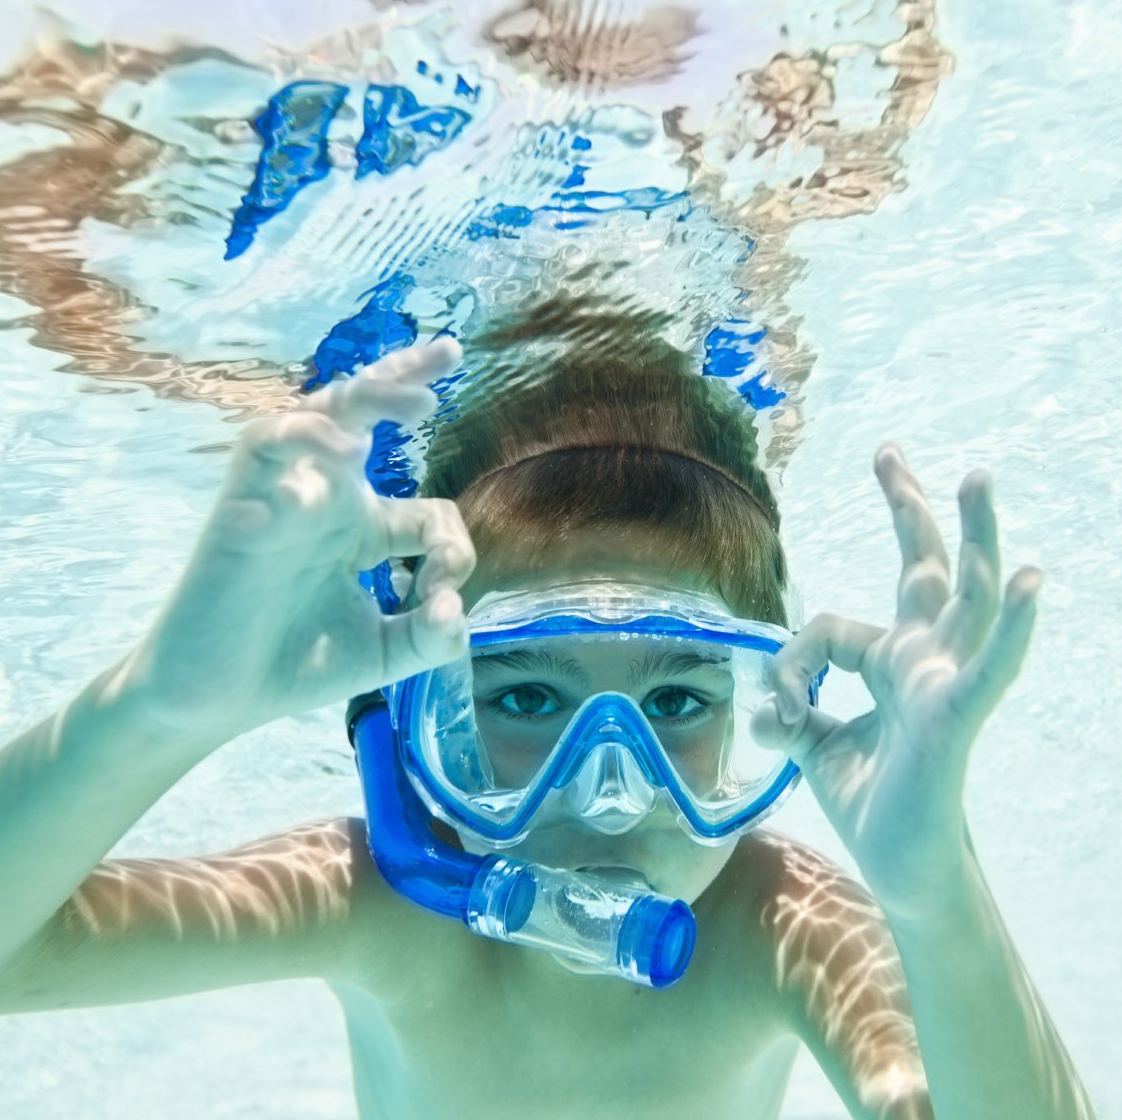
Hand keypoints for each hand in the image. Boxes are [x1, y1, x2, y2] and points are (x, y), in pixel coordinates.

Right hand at [121, 337, 474, 741]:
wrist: (214, 701)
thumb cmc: (292, 668)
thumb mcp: (383, 654)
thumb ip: (430, 636)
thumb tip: (458, 610)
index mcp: (364, 532)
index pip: (429, 512)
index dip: (452, 549)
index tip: (442, 599)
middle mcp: (330, 501)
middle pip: (368, 416)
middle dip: (407, 380)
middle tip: (450, 350)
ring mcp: (288, 495)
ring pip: (324, 411)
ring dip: (373, 394)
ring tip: (422, 403)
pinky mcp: (244, 503)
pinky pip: (268, 443)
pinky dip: (307, 435)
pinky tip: (348, 448)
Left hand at [750, 443, 1041, 920]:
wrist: (900, 864)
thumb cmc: (872, 801)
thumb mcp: (816, 746)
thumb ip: (791, 712)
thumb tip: (760, 704)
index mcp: (890, 660)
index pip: (828, 626)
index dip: (792, 662)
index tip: (777, 706)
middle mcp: (923, 659)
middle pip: (922, 567)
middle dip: (908, 507)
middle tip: (887, 451)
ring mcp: (945, 681)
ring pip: (966, 595)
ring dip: (973, 534)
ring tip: (978, 475)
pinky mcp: (957, 715)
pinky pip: (989, 666)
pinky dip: (1010, 626)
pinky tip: (1030, 579)